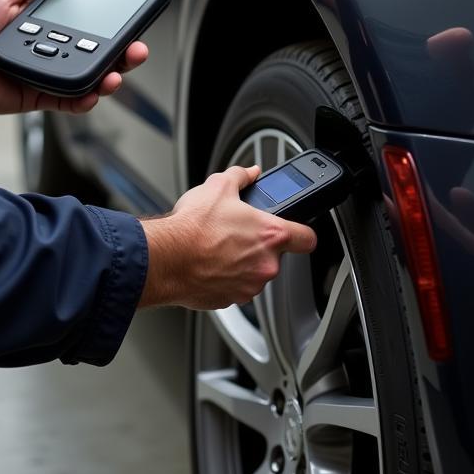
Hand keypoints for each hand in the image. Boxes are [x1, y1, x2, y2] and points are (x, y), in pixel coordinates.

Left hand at [0, 0, 148, 115]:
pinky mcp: (41, 96)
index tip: (133, 17)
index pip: (91, 20)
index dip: (115, 22)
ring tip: (117, 73)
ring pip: (90, 76)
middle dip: (124, 52)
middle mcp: (56, 46)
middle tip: (136, 49)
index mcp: (51, 20)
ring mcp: (51, 72)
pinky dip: (85, 99)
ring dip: (110, 76)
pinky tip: (94, 92)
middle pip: (100, 52)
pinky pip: (70, 100)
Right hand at [139, 166, 317, 309]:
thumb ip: (241, 177)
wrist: (166, 258)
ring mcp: (250, 286)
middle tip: (237, 234)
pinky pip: (235, 287)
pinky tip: (209, 264)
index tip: (295, 231)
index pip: (307, 238)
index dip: (303, 232)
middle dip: (259, 245)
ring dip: (242, 263)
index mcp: (271, 235)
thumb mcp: (218, 187)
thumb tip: (249, 173)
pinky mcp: (231, 300)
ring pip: (254, 273)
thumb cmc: (192, 228)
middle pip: (275, 255)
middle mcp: (266, 264)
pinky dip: (225, 278)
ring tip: (219, 248)